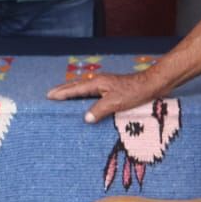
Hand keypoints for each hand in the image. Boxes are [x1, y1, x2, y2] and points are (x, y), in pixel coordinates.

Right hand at [48, 69, 165, 123]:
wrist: (151, 85)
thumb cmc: (134, 92)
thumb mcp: (115, 102)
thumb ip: (99, 110)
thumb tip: (85, 118)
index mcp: (96, 83)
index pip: (74, 89)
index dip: (61, 93)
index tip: (49, 96)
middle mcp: (98, 82)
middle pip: (76, 85)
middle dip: (63, 90)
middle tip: (51, 95)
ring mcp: (105, 85)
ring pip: (84, 88)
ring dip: (72, 92)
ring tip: (63, 97)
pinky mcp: (112, 89)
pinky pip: (91, 92)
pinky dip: (83, 96)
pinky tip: (86, 101)